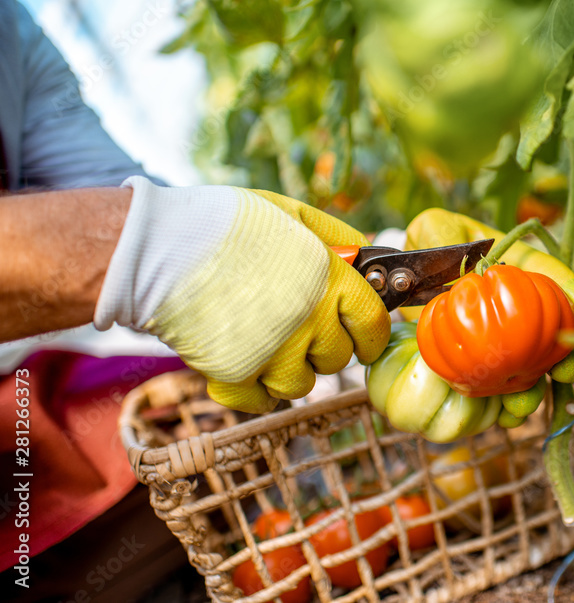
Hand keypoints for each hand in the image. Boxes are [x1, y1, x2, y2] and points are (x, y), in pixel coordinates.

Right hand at [95, 177, 389, 412]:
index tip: (361, 335)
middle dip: (324, 346)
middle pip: (339, 358)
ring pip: (302, 384)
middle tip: (297, 325)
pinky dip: (255, 389)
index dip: (369, 333)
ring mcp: (274, 352)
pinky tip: (244, 361)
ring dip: (289, 368)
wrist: (158, 248)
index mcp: (330, 279)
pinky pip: (263, 400)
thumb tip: (367, 256)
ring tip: (264, 337)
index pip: (374, 326)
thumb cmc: (225, 225)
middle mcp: (310, 320)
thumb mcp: (290, 215)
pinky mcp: (236, 376)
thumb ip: (336, 238)